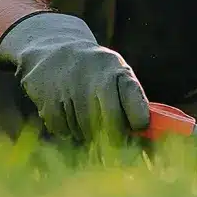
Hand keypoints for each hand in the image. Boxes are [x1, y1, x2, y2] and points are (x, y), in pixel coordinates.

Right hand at [0, 11, 150, 142]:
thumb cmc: (94, 72)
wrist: (52, 53)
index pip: (131, 95)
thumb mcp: (115, 74)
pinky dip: (67, 131)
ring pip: (86, 130)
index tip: (139, 128)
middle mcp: (92, 75)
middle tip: (116, 142)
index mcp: (114, 68)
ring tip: (87, 121)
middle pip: (110, 119)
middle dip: (116, 136)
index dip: (139, 117)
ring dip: (88, 134)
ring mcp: (68, 87)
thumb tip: (149, 136)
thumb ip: (131, 100)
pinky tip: (67, 116)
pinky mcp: (47, 99)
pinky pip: (63, 130)